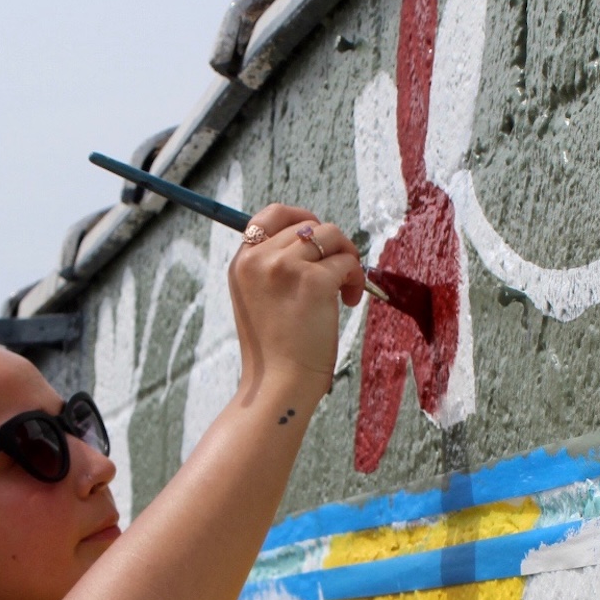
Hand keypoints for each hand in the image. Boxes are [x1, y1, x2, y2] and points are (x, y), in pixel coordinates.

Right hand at [227, 204, 363, 402]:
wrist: (278, 384)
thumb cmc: (275, 351)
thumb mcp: (257, 300)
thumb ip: (272, 267)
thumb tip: (312, 240)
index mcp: (242, 262)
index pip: (270, 215)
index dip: (300, 218)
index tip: (318, 240)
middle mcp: (259, 259)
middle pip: (308, 225)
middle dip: (332, 245)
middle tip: (340, 272)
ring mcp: (285, 267)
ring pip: (331, 236)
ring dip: (347, 258)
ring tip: (345, 290)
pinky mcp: (313, 281)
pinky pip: (348, 262)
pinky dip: (357, 280)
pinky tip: (350, 302)